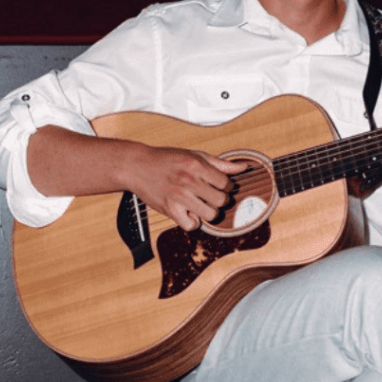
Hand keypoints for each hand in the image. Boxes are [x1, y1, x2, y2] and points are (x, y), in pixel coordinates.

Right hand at [128, 147, 247, 231]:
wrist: (137, 166)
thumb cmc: (167, 159)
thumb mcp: (195, 155)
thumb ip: (221, 163)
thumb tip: (244, 168)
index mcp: (196, 165)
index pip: (226, 183)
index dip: (225, 185)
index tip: (217, 185)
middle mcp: (188, 180)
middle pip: (221, 200)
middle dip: (220, 199)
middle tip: (211, 195)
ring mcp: (178, 196)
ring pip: (210, 215)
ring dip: (209, 211)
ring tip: (201, 204)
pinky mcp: (169, 209)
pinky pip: (191, 225)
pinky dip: (193, 222)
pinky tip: (190, 212)